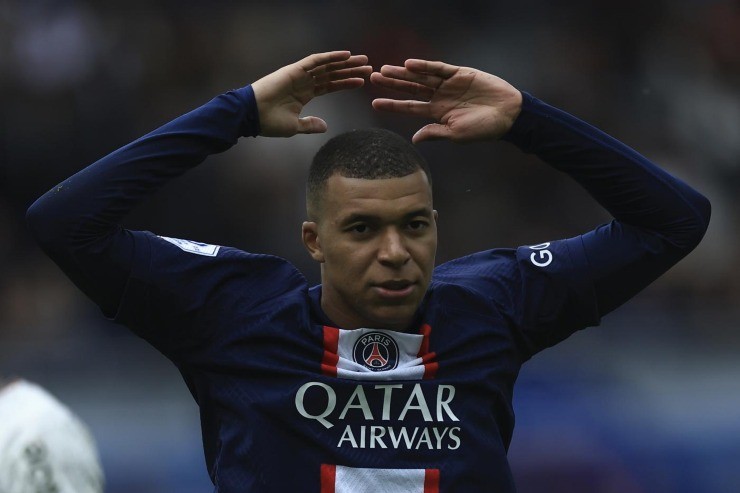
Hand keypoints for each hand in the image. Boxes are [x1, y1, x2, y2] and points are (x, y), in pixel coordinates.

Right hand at [252, 51, 371, 136]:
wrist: (251, 115)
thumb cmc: (268, 122)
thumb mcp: (294, 126)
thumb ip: (310, 125)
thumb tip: (325, 126)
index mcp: (305, 94)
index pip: (330, 85)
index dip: (346, 83)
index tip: (362, 82)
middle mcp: (304, 82)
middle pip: (332, 73)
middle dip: (350, 70)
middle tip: (369, 67)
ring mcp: (300, 75)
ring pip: (328, 65)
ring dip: (346, 62)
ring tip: (363, 60)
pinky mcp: (294, 70)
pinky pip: (316, 61)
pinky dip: (331, 57)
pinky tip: (346, 55)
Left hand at [371, 59, 521, 142]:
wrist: (508, 115)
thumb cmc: (484, 129)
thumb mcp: (456, 134)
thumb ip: (435, 133)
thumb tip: (415, 139)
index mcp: (437, 113)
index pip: (409, 108)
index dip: (392, 105)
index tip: (374, 104)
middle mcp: (440, 97)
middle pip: (411, 89)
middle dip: (392, 84)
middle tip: (373, 78)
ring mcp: (449, 84)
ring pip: (421, 77)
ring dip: (403, 73)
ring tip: (385, 70)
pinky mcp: (460, 74)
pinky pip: (439, 69)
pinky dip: (425, 66)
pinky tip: (410, 65)